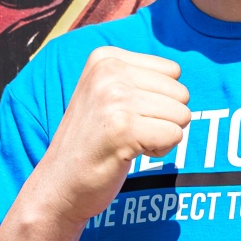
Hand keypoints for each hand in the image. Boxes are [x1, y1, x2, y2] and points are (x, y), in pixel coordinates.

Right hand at [25, 48, 187, 223]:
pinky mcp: (124, 128)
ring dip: (161, 135)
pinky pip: (175, 135)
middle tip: (127, 132)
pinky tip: (128, 153)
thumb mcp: (106, 92)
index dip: (160, 99)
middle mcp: (109, 72)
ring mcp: (115, 99)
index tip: (125, 114)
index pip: (173, 71)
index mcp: (105, 58)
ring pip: (182, 114)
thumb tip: (179, 70)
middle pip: (181, 93)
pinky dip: (159, 150)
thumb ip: (138, 77)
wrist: (58, 182)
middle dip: (164, 118)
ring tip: (126, 141)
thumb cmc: (92, 140)